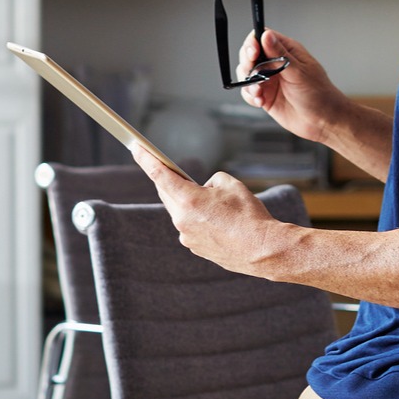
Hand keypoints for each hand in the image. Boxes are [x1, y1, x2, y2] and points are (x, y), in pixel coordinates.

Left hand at [130, 144, 279, 278]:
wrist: (262, 250)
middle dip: (171, 181)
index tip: (135, 148)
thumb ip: (211, 181)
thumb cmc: (249, 216)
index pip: (159, 174)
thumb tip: (204, 190)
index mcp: (189, 200)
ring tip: (213, 202)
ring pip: (179, 211)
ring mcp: (187, 236)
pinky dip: (198, 219)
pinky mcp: (195, 247)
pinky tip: (218, 220)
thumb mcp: (231, 184)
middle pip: (167, 193)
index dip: (146, 159)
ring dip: (189, 202)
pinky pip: (190, 226)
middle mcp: (182, 220)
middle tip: (175, 171)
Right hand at [235, 26, 344, 143]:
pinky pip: (249, 92)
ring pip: (246, 73)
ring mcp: (270, 79)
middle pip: (249, 54)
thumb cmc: (319, 94)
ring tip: (259, 92)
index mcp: (287, 51)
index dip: (253, 42)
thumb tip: (266, 35)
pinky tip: (260, 101)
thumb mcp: (299, 72)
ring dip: (249, 82)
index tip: (252, 53)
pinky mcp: (265, 95)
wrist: (323, 121)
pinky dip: (251, 96)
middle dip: (247, 63)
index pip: (262, 37)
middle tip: (252, 74)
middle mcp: (276, 63)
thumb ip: (279, 55)